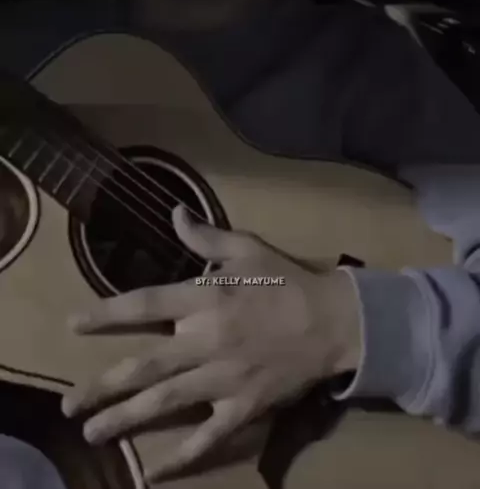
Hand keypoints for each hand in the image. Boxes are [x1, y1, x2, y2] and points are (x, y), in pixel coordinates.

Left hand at [62, 205, 360, 482]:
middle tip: (69, 403)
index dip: (107, 314)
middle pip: (145, 366)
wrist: (333, 321)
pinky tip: (153, 472)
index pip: (145, 305)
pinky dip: (180, 456)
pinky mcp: (243, 407)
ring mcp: (223, 379)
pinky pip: (207, 436)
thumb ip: (206, 236)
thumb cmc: (286, 280)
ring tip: (92, 432)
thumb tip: (174, 213)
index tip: (75, 324)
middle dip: (103, 386)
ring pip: (165, 402)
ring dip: (125, 419)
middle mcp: (206, 340)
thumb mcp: (247, 247)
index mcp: (205, 298)